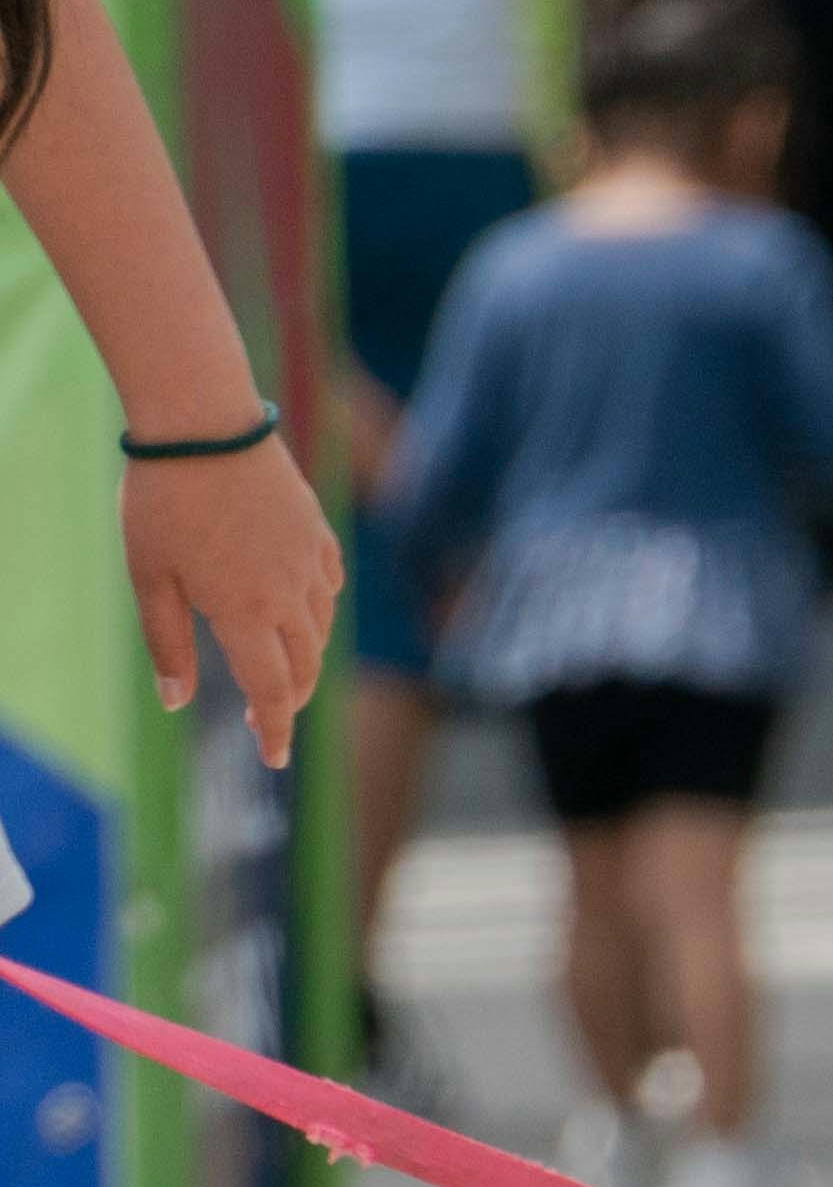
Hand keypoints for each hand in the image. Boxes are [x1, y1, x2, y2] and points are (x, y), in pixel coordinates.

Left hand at [124, 434, 340, 770]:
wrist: (203, 425)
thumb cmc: (164, 499)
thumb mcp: (149, 576)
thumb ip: (167, 643)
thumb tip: (177, 702)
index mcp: (244, 613)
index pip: (272, 693)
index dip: (275, 732)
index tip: (275, 760)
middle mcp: (288, 597)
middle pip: (303, 669)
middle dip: (286, 700)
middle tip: (264, 718)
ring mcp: (309, 565)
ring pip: (319, 632)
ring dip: (301, 658)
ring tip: (276, 663)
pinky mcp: (318, 535)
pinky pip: (329, 589)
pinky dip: (317, 612)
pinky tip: (297, 609)